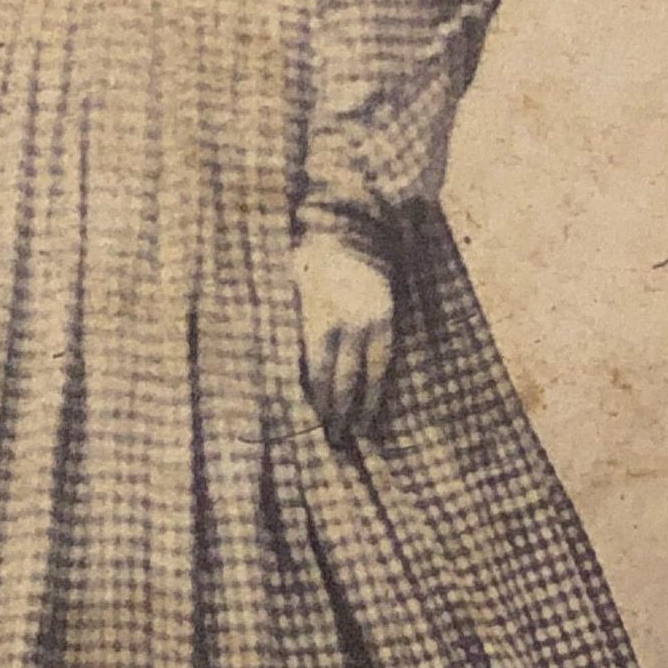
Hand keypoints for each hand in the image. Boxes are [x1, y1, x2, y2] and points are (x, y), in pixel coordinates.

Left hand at [293, 228, 395, 447]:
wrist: (350, 227)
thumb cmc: (307, 258)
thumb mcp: (288, 285)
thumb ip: (288, 323)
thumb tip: (279, 365)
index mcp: (319, 315)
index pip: (318, 370)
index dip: (319, 399)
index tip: (316, 421)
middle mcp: (349, 321)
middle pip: (344, 377)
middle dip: (338, 411)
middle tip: (335, 440)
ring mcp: (372, 319)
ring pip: (371, 372)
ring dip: (365, 404)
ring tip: (360, 430)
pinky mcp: (388, 316)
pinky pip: (386, 357)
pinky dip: (381, 381)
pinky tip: (376, 400)